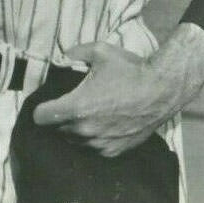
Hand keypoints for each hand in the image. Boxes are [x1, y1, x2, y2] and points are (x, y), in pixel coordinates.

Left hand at [31, 25, 203, 157]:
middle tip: (70, 104)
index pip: (40, 117)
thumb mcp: (99, 51)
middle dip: (60, 118)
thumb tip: (61, 57)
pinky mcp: (114, 151)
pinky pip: (93, 148)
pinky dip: (93, 139)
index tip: (47, 103)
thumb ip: (73, 53)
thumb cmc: (130, 70)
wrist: (163, 90)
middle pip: (57, 130)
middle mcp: (85, 130)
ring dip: (75, 130)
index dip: (41, 109)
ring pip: (74, 141)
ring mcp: (100, 144)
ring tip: (88, 114)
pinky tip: (102, 124)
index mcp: (76, 107)